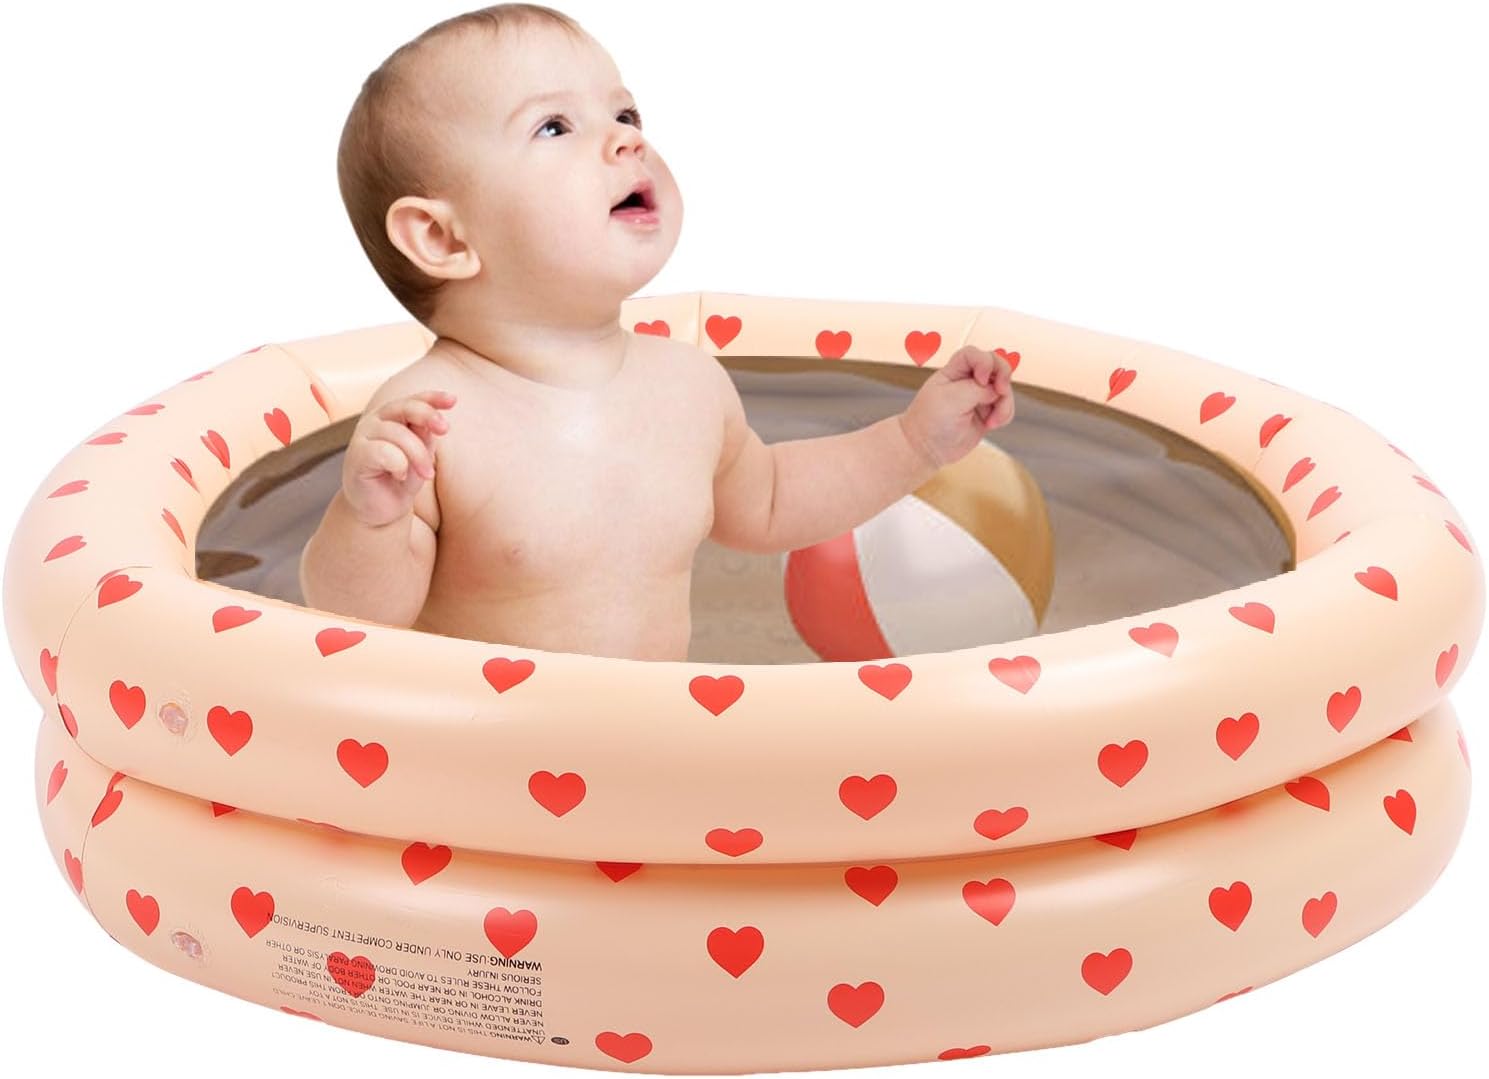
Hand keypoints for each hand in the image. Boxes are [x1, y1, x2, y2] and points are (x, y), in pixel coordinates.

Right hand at [342, 390, 456, 526]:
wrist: (379, 509)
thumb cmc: (400, 480)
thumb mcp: (420, 455)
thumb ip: (425, 437)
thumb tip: (434, 423)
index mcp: (392, 417)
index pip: (413, 400)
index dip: (433, 398)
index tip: (453, 400)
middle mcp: (375, 421)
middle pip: (405, 408)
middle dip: (428, 416)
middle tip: (445, 429)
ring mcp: (363, 437)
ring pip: (399, 433)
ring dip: (419, 455)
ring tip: (426, 474)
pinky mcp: (356, 456)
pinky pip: (384, 452)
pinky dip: (399, 465)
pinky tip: (400, 476)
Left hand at [898, 346, 1015, 468]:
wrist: (927, 449)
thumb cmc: (931, 421)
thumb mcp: (953, 399)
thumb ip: (979, 389)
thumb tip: (998, 391)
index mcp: (953, 371)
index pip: (974, 354)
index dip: (984, 361)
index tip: (980, 379)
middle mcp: (967, 380)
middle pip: (996, 365)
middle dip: (1004, 376)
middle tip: (1000, 391)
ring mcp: (978, 396)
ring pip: (1004, 388)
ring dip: (1004, 403)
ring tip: (992, 421)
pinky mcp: (986, 412)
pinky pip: (1006, 407)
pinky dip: (1004, 414)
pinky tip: (991, 425)